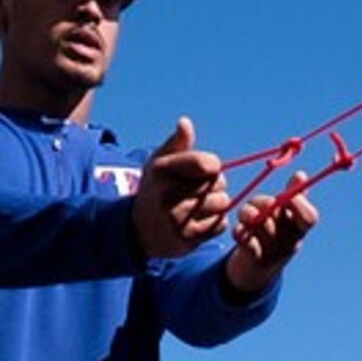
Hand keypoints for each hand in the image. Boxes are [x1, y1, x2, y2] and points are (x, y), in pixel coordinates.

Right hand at [132, 118, 229, 260]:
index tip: (204, 170)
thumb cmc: (157, 188)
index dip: (212, 166)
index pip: (208, 163)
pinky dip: (215, 222)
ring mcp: (176, 219)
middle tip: (197, 191)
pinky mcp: (187, 238)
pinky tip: (198, 221)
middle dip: (214, 185)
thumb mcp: (161, 162)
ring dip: (217, 204)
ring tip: (199, 205)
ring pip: (222, 203)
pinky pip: (221, 224)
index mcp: (162, 171)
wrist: (139, 230)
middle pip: (219, 183)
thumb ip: (177, 142)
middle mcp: (167, 195)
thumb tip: (185, 122)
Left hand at [224, 190, 317, 295]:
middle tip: (254, 201)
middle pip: (278, 217)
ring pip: (260, 225)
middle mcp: (290, 242)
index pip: (309, 217)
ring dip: (248, 214)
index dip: (299, 204)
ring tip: (244, 213)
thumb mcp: (285, 216)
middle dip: (263, 203)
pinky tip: (238, 229)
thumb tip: (301, 175)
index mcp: (300, 229)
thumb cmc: (274, 234)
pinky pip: (246, 242)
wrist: (257, 269)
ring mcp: (272, 252)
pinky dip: (240, 231)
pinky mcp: (253, 261)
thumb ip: (293, 195)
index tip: (287, 195)